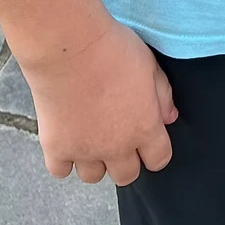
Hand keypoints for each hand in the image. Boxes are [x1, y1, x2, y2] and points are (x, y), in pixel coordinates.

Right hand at [22, 17, 177, 185]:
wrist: (70, 47)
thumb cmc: (114, 49)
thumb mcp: (150, 65)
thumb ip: (163, 95)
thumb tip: (169, 117)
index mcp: (145, 127)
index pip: (159, 160)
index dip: (155, 152)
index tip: (148, 140)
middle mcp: (116, 147)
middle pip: (126, 176)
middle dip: (126, 161)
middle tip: (118, 139)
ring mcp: (84, 151)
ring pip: (94, 176)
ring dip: (95, 162)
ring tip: (91, 137)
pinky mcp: (56, 148)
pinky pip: (61, 171)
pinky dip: (64, 161)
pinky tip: (67, 140)